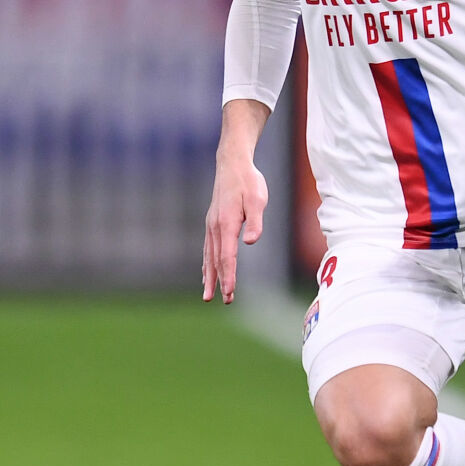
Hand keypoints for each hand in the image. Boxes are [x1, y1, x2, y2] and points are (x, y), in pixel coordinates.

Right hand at [202, 155, 267, 302]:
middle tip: (224, 300)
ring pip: (209, 256)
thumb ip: (255, 221)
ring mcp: (211, 225)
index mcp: (227, 223)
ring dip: (210, 276)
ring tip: (209, 295)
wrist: (232, 164)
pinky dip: (207, 264)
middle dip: (219, 282)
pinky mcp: (212, 223)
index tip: (229, 292)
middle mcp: (215, 227)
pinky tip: (206, 273)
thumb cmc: (249, 182)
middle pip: (216, 260)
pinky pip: (207, 248)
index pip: (227, 256)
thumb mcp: (258, 199)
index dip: (229, 276)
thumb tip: (250, 241)